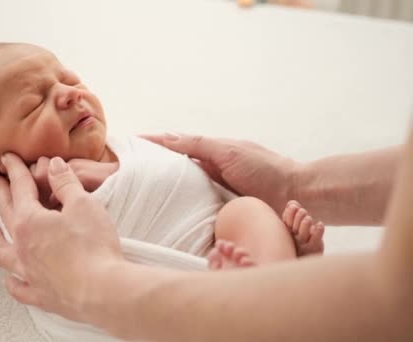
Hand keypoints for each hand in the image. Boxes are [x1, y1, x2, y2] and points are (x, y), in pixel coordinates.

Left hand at [0, 154, 123, 320]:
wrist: (104, 291)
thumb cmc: (94, 247)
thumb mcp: (83, 205)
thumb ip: (66, 183)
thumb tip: (53, 165)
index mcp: (30, 221)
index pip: (20, 187)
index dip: (14, 169)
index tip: (8, 158)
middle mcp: (22, 246)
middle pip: (6, 214)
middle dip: (0, 193)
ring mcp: (28, 273)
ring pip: (3, 253)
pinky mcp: (40, 294)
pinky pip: (18, 287)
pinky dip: (12, 281)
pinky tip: (9, 279)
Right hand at [142, 133, 299, 213]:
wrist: (295, 195)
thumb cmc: (265, 169)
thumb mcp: (228, 150)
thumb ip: (198, 144)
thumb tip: (168, 136)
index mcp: (212, 152)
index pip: (176, 144)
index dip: (153, 143)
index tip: (129, 142)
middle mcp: (210, 170)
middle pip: (175, 166)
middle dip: (151, 165)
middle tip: (125, 167)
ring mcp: (214, 190)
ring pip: (182, 187)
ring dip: (161, 188)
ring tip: (136, 189)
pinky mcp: (218, 210)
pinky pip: (192, 207)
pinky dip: (177, 207)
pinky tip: (162, 213)